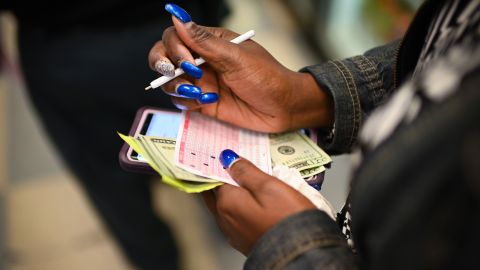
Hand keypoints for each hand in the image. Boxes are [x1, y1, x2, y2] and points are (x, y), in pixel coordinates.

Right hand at [149, 4, 333, 132]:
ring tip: (197, 93)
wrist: (283, 108)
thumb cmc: (267, 77)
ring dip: (176, 87)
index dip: (174, 48)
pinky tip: (207, 102)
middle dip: (163, 65)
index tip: (188, 60)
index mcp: (210, 42)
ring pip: (170, 81)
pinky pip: (181, 101)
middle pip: (164, 57)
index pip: (175, 36)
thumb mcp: (235, 57)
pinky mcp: (203, 102)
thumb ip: (204, 41)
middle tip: (173, 73)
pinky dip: (187, 102)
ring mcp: (201, 82)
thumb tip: (177, 17)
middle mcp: (202, 60)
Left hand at [203, 149, 315, 254]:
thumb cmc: (288, 220)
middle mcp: (225, 219)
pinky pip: (236, 217)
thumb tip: (228, 159)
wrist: (301, 254)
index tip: (227, 154)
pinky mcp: (245, 241)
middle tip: (234, 164)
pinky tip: (254, 202)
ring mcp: (233, 232)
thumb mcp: (269, 186)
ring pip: (226, 205)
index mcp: (227, 202)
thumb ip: (246, 171)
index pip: (214, 175)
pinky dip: (240, 206)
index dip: (220, 163)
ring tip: (248, 180)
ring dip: (232, 192)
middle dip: (223, 177)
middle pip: (216, 191)